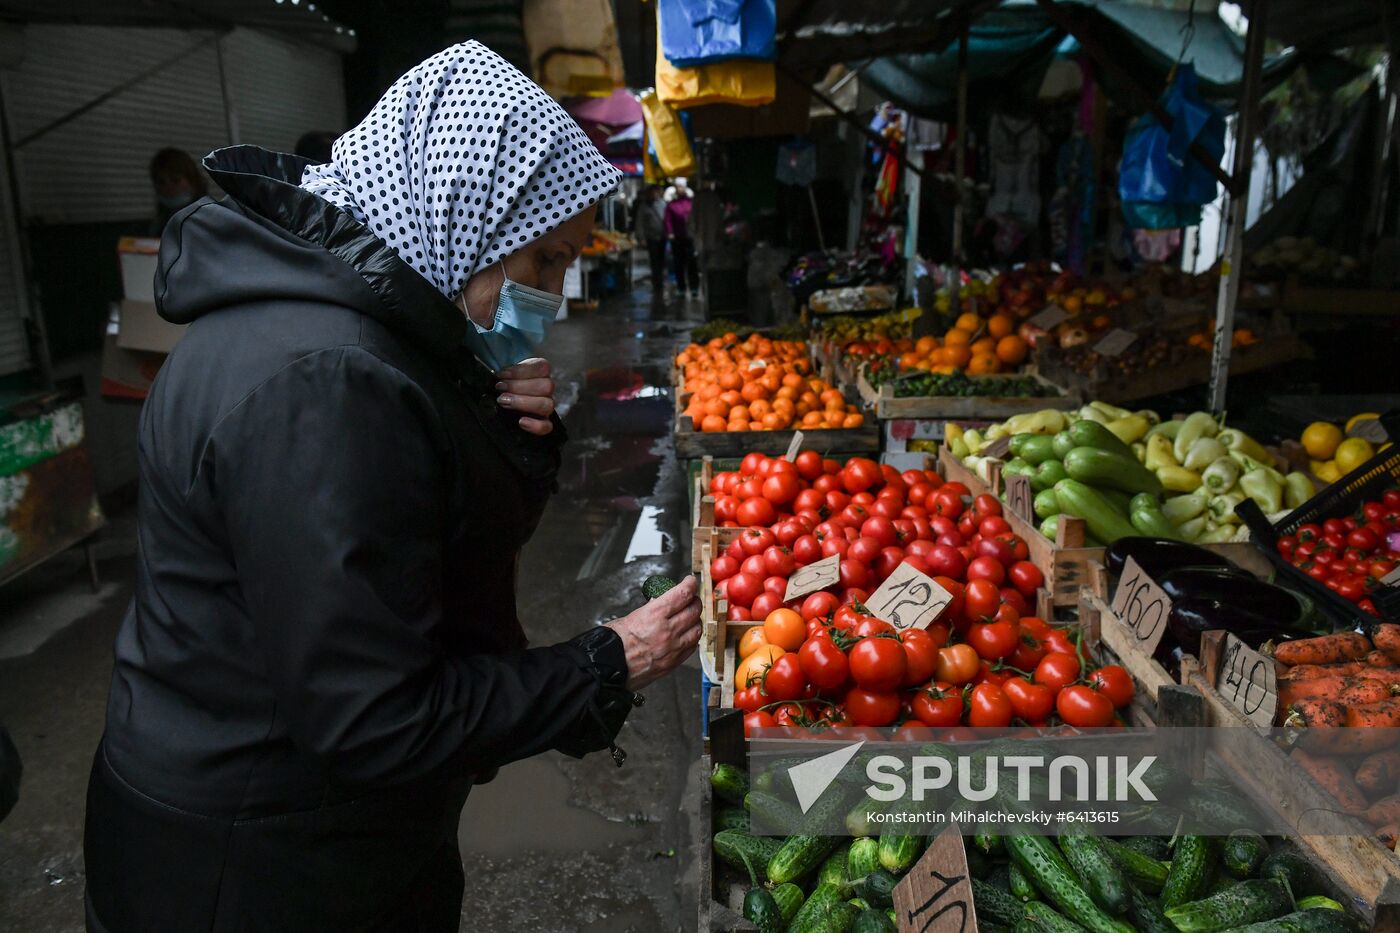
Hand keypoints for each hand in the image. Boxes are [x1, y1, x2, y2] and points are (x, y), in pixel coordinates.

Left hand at [496, 358, 554, 435]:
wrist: (502, 399)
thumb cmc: (504, 385)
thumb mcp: (504, 374)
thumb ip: (505, 374)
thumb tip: (497, 376)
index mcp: (540, 373)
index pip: (542, 367)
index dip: (521, 371)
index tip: (502, 375)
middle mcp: (546, 390)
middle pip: (546, 386)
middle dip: (519, 387)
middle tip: (501, 388)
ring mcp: (546, 407)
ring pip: (547, 405)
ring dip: (524, 402)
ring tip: (504, 402)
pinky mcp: (543, 423)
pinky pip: (547, 427)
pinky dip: (535, 425)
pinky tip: (521, 422)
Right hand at [605, 576, 701, 690]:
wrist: (608, 667)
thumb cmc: (613, 643)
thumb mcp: (631, 616)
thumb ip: (650, 610)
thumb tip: (659, 603)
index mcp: (655, 615)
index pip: (682, 594)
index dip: (690, 585)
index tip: (690, 582)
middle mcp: (667, 631)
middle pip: (694, 610)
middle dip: (694, 601)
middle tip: (691, 599)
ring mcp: (672, 648)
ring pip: (697, 629)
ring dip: (696, 620)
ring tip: (691, 617)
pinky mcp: (672, 662)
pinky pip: (692, 647)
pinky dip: (692, 638)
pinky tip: (687, 635)